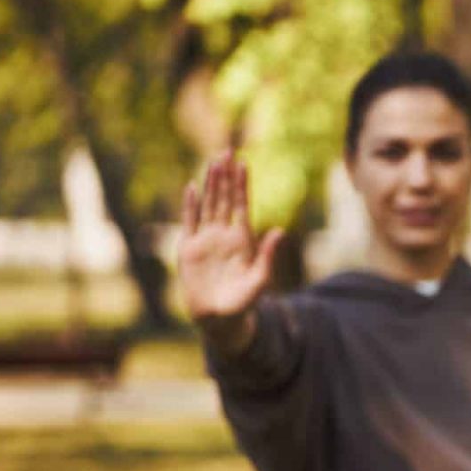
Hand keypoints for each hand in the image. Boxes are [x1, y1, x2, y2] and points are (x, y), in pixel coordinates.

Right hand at [178, 151, 280, 340]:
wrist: (220, 319)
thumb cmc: (243, 303)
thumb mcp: (260, 279)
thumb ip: (268, 255)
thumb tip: (281, 231)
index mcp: (243, 240)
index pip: (242, 205)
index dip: (242, 185)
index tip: (243, 163)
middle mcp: (224, 235)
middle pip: (225, 199)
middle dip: (226, 176)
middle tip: (227, 150)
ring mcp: (206, 240)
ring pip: (208, 205)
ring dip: (210, 184)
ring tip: (213, 162)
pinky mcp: (189, 248)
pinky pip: (190, 222)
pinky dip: (191, 205)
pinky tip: (192, 188)